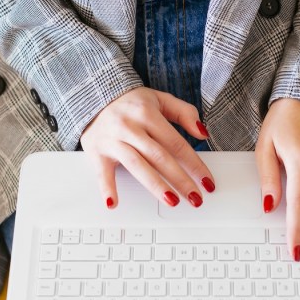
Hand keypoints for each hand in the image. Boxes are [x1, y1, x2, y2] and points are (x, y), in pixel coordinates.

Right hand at [80, 87, 214, 208]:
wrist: (93, 96)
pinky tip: (114, 203)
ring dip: (155, 185)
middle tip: (195, 198)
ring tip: (172, 201)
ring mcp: (113, 140)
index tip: (206, 181)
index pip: (176, 143)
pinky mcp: (97, 152)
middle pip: (160, 157)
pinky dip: (107, 188)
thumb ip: (184, 113)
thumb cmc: (130, 103)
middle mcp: (130, 127)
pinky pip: (102, 173)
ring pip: (137, 166)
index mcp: (147, 114)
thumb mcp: (160, 99)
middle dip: (180, 179)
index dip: (194, 164)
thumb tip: (203, 134)